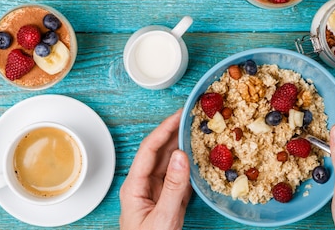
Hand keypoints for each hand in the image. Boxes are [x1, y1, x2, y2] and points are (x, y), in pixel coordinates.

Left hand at [119, 109, 191, 229]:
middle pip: (159, 152)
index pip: (149, 149)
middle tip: (193, 118)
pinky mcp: (166, 203)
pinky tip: (200, 159)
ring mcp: (154, 193)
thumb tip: (180, 155)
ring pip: (169, 164)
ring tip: (198, 132)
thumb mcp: (163, 218)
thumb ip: (173, 187)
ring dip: (183, 148)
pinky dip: (189, 167)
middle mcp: (143, 185)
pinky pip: (178, 179)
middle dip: (175, 133)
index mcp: (134, 186)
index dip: (164, 129)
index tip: (180, 115)